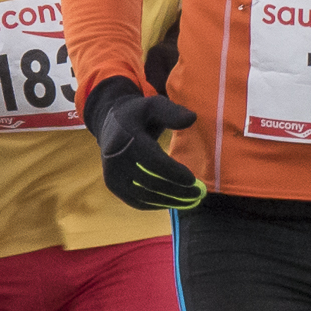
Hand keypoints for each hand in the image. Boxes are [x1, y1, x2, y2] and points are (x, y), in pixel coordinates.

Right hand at [83, 77, 205, 209]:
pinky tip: (173, 201)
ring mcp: (111, 173)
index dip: (174, 173)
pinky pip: (136, 201)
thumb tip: (191, 119)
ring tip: (191, 200)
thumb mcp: (154, 105)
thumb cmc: (139, 115)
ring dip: (170, 201)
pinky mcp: (112, 185)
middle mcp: (115, 157)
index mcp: (126, 136)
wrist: (111, 123)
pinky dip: (156, 205)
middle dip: (178, 191)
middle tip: (199, 193)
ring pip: (144, 196)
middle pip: (150, 182)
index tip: (193, 180)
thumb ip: (172, 111)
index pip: (152, 161)